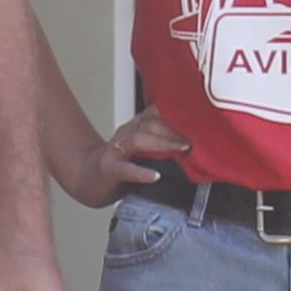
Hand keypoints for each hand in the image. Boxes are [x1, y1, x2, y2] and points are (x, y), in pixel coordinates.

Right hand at [65, 108, 190, 212]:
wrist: (89, 178)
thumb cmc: (124, 164)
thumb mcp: (144, 147)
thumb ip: (164, 140)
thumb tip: (198, 140)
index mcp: (136, 126)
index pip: (157, 111)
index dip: (178, 113)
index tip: (200, 117)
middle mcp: (126, 133)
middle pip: (150, 123)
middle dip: (175, 129)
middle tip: (197, 137)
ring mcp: (116, 151)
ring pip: (139, 140)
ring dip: (163, 143)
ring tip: (182, 149)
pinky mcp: (109, 169)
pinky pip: (126, 169)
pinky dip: (142, 172)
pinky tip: (156, 176)